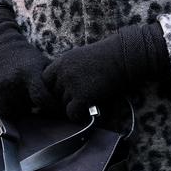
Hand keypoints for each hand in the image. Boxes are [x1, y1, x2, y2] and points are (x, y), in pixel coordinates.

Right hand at [0, 6, 57, 117]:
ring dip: (26, 109)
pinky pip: (8, 112)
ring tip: (28, 98)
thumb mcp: (42, 63)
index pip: (43, 98)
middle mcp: (15, 82)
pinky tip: (18, 99)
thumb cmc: (27, 58)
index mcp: (30, 72)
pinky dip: (14, 110)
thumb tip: (70, 96)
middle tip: (44, 105)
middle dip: (39, 108)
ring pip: (19, 111)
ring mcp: (2, 90)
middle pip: (31, 107)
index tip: (58, 107)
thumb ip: (52, 79)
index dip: (52, 105)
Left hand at [42, 23, 170, 120]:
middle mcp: (63, 72)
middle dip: (66, 97)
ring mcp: (71, 84)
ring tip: (90, 101)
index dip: (55, 87)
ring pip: (63, 104)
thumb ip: (69, 70)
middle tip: (82, 97)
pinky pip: (72, 113)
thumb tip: (62, 89)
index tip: (67, 90)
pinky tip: (89, 109)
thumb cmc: (109, 56)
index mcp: (62, 61)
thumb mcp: (82, 57)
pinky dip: (79, 115)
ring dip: (75, 105)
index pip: (45, 80)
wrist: (125, 56)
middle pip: (54, 94)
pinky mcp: (81, 96)